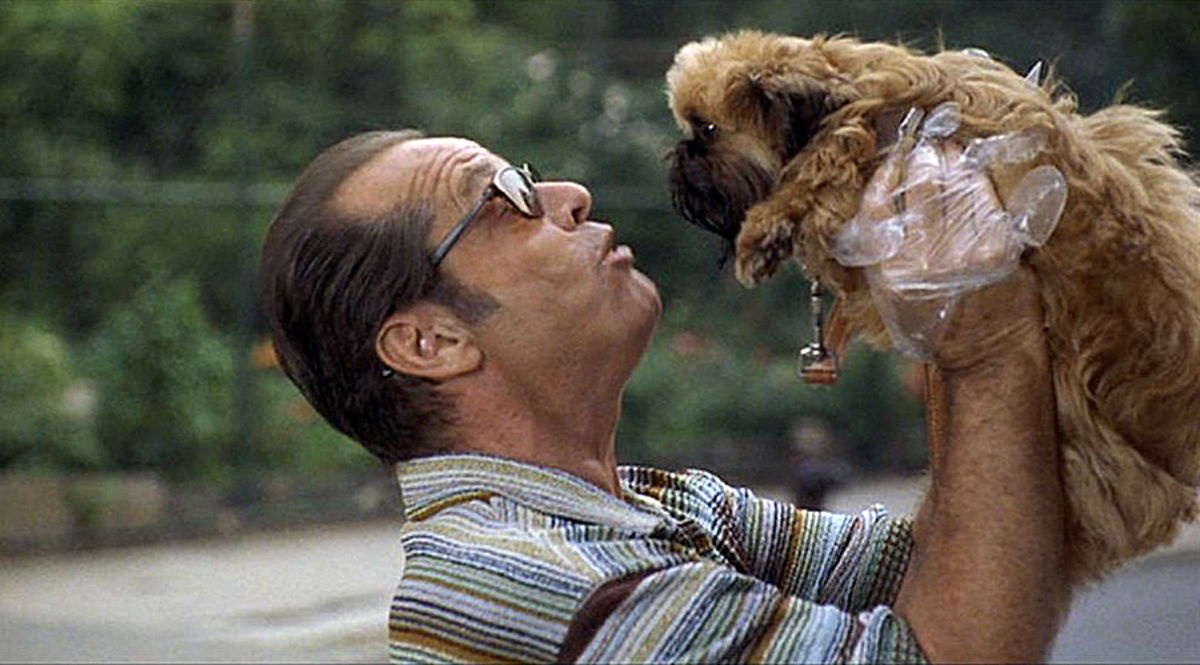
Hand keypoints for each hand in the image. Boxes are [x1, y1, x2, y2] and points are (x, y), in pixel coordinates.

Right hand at [833, 102, 1065, 363]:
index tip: (894, 157)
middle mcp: (924, 260)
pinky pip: (988, 199)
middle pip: (923, 182)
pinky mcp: (1000, 248)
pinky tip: (976, 177)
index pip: (878, 203)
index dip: (887, 172)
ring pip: (960, 183)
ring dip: (956, 161)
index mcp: (888, 271)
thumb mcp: (890, 294)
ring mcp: (965, 252)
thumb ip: (882, 247)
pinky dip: (981, 182)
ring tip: (952, 154)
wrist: (987, 355)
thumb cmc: (936, 325)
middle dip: (925, 155)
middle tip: (928, 145)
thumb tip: (884, 188)